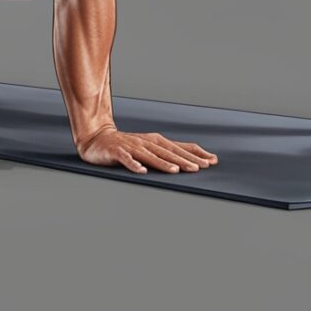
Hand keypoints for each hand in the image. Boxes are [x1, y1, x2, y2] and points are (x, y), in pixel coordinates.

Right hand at [76, 126, 218, 173]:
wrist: (98, 139)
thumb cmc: (127, 145)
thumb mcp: (149, 147)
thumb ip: (168, 153)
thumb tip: (193, 160)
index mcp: (155, 141)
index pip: (179, 147)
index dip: (195, 153)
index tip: (212, 161)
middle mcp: (146, 142)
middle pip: (167, 152)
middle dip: (184, 160)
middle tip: (200, 168)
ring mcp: (131, 146)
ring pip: (150, 155)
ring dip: (162, 163)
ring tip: (175, 171)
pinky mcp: (117, 152)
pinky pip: (126, 159)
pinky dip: (134, 165)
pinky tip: (141, 170)